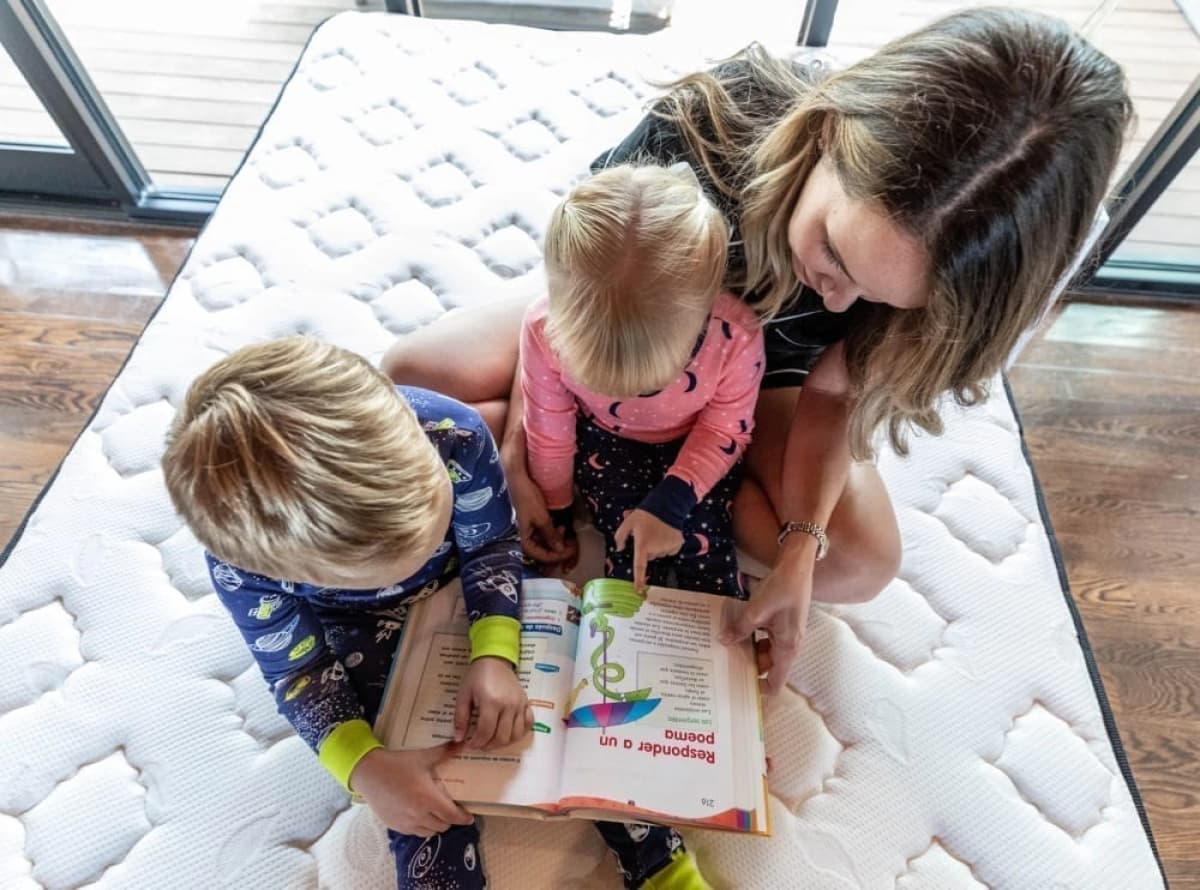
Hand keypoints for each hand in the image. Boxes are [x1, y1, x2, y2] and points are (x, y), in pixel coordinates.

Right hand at [350, 746, 473, 836]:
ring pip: (430, 832)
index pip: (452, 816)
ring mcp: (406, 823)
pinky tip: (421, 815)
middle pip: (443, 826)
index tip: (470, 817)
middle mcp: (419, 815)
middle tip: (452, 809)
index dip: (463, 818)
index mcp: (428, 799)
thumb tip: (461, 742)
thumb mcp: (422, 757)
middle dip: (450, 819)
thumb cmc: (397, 764)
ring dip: (436, 824)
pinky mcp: (395, 826)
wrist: (368, 773)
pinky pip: (415, 832)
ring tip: (437, 813)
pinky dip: (422, 827)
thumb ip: (445, 752)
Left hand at [454, 656, 533, 749]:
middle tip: (479, 744)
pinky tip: (508, 732)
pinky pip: (528, 724)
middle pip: (502, 737)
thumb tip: (459, 739)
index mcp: (491, 702)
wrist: (494, 660)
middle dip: (489, 745)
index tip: (469, 744)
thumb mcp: (463, 695)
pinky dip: (519, 733)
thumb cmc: (477, 676)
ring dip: (503, 743)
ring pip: (516, 734)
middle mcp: (508, 705)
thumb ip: (461, 718)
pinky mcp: (526, 703)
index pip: (486, 732)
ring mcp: (520, 704)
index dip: (476, 742)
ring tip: (492, 740)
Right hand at [505, 459, 571, 565]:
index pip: (542, 556)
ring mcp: (529, 531)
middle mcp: (525, 538)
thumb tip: (560, 550)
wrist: (519, 479)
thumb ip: (551, 535)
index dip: (558, 556)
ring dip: (557, 542)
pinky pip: (544, 534)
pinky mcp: (533, 523)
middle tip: (572, 546)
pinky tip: (560, 528)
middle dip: (559, 551)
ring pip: (545, 544)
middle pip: (544, 552)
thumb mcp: (542, 518)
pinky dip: (554, 534)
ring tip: (566, 534)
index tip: (571, 551)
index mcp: (524, 540)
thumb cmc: (527, 497)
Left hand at [614, 509, 683, 591]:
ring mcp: (668, 547)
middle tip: (647, 535)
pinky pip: (669, 551)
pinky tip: (665, 533)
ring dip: (657, 546)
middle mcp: (656, 549)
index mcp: (643, 545)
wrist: (667, 505)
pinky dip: (667, 545)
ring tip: (657, 532)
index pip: (639, 567)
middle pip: (649, 557)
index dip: (638, 580)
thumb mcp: (628, 522)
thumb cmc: (645, 514)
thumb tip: (619, 549)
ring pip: (659, 554)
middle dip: (647, 549)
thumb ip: (620, 537)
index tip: (638, 590)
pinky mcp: (677, 545)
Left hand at [720, 560, 813, 693]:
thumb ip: (740, 628)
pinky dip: (753, 637)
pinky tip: (737, 630)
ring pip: (766, 652)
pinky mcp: (782, 624)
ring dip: (749, 650)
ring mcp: (786, 635)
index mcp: (788, 649)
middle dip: (749, 667)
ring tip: (727, 647)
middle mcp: (789, 646)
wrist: (797, 567)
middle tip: (724, 664)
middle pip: (769, 667)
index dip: (760, 689)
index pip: (777, 683)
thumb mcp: (756, 611)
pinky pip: (767, 638)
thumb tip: (723, 640)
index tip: (740, 687)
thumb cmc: (781, 589)